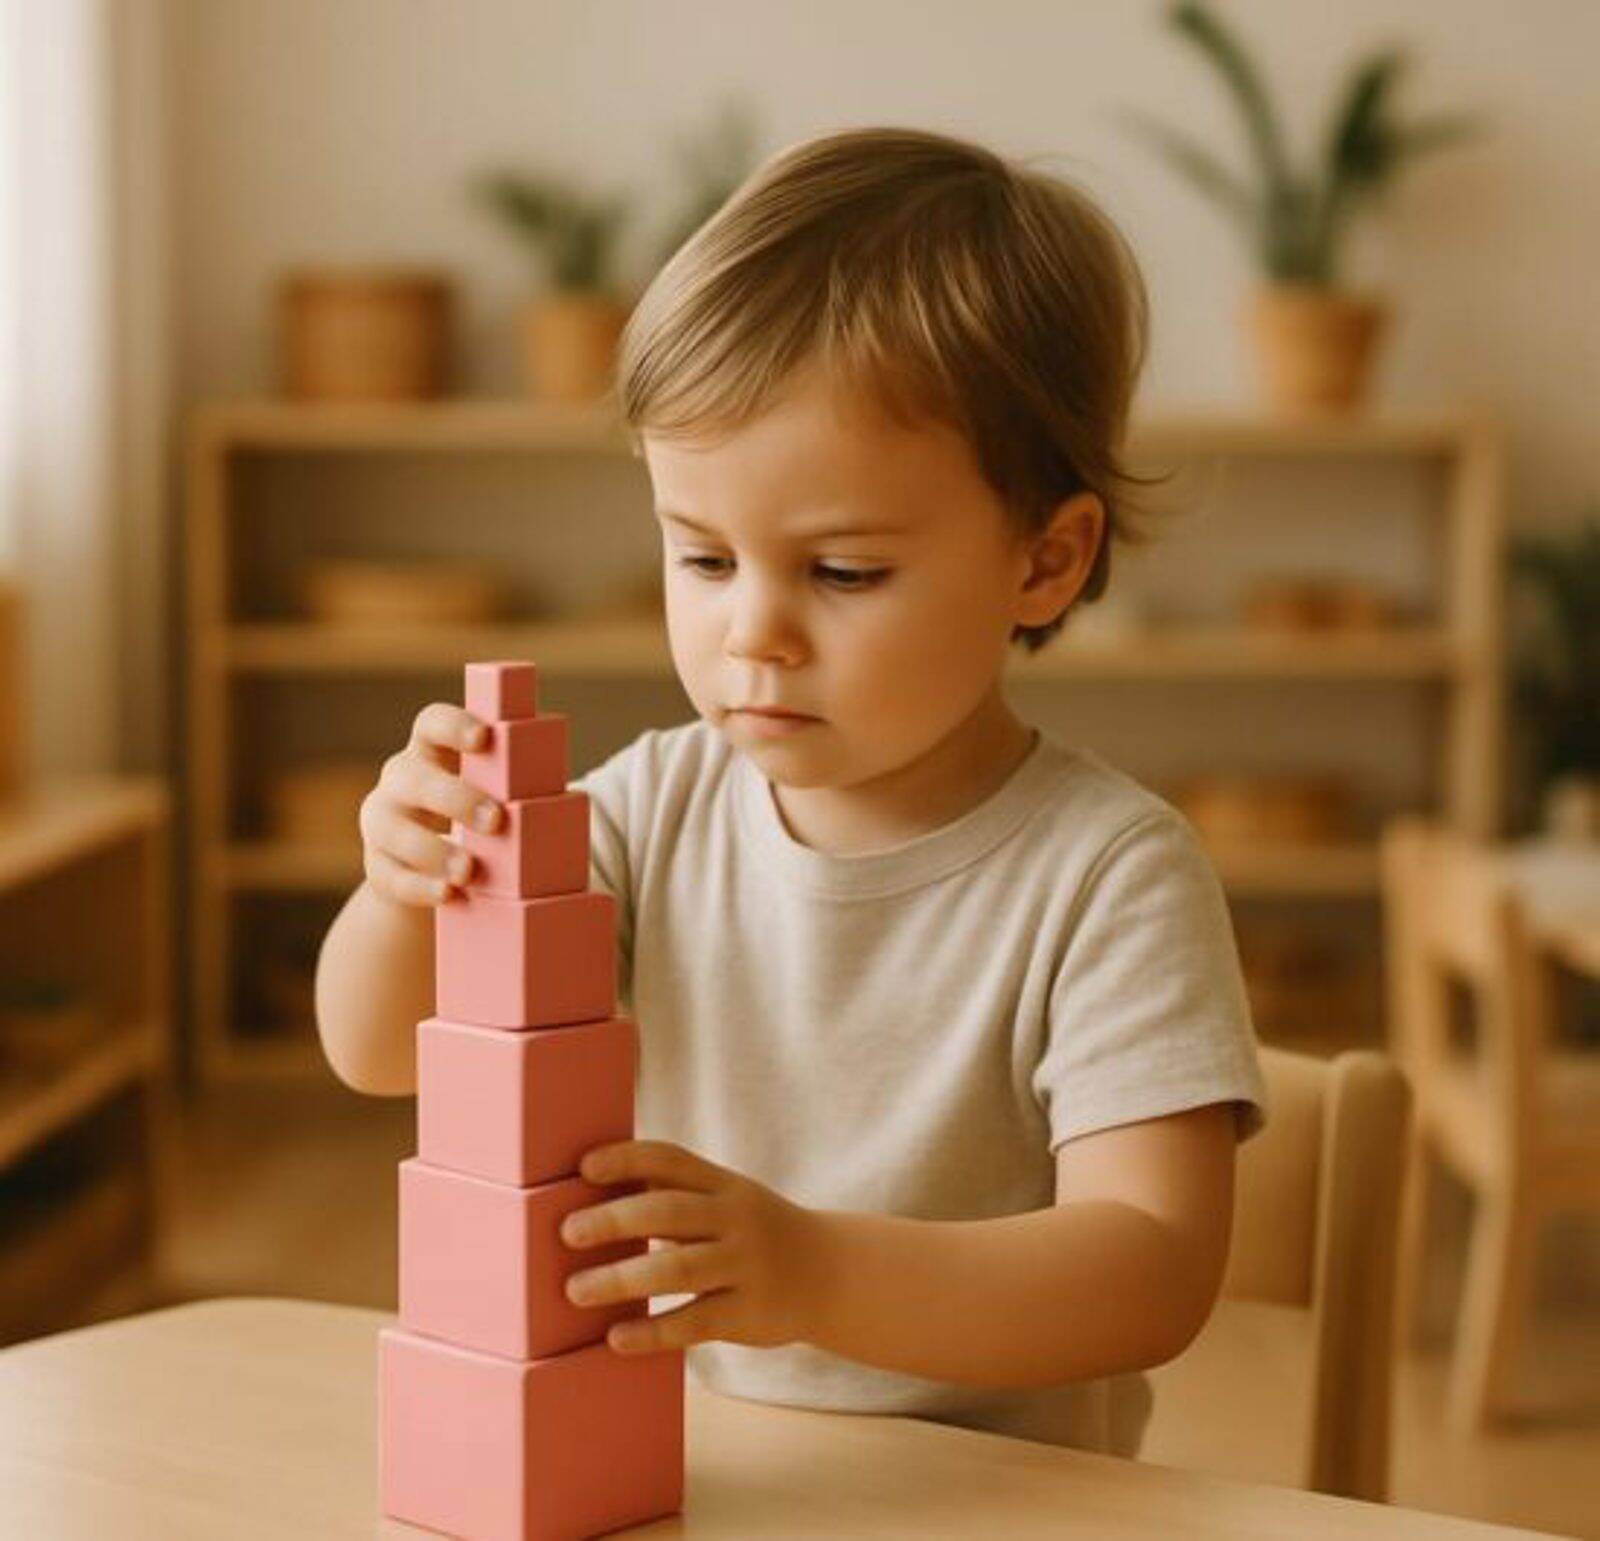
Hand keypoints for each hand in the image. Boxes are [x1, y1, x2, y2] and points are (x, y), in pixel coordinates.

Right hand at [358, 701, 504, 907]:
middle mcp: (400, 781)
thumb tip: (572, 798)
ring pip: (395, 831)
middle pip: (415, 778)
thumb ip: (515, 786)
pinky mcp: (377, 868)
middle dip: (456, 798)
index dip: (454, 725)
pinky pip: (392, 877)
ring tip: (470, 870)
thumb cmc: (477, 819)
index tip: (484, 737)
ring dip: (435, 850)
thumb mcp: (491, 794)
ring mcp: (381, 824)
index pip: (431, 723)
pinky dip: (421, 887)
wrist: (433, 872)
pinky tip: (449, 894)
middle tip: (497, 820)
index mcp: (430, 752)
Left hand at [561, 1141, 826, 1355]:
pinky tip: (616, 1338)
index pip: (671, 1159)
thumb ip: (675, 1195)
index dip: (627, 1159)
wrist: (829, 1273)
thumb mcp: (727, 1200)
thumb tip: (593, 1196)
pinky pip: (695, 1321)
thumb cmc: (754, 1233)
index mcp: (722, 1185)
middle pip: (669, 1212)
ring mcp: (745, 1265)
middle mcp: (735, 1219)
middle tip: (567, 1233)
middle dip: (615, 1220)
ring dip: (621, 1278)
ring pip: (678, 1268)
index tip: (584, 1167)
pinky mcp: (748, 1313)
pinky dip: (653, 1331)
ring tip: (575, 1290)